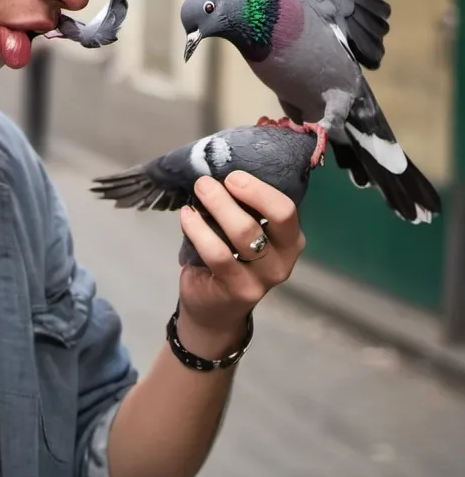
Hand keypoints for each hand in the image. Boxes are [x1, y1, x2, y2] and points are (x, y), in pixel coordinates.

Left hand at [177, 171, 304, 357]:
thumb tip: (219, 168)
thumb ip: (242, 208)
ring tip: (197, 193)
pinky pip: (217, 253)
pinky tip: (187, 216)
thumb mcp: (243, 232)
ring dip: (216, 206)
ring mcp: (264, 278)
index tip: (233, 175)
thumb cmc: (228, 259)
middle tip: (207, 182)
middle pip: (272, 217)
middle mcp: (284, 260)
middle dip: (238, 193)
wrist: (214, 308)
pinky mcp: (238, 289)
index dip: (259, 189)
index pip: (286, 209)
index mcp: (290, 240)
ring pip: (243, 233)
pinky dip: (198, 229)